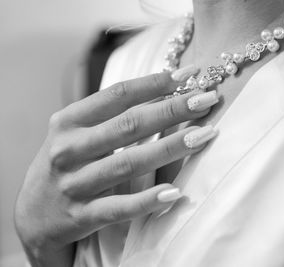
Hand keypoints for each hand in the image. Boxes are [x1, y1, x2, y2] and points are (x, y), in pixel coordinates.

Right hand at [14, 69, 218, 265]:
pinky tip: (175, 191)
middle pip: (129, 125)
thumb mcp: (78, 132)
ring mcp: (75, 183)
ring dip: (171, 147)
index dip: (155, 83)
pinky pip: (119, 207)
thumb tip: (165, 92)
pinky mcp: (81, 216)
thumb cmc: (66, 163)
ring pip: (129, 162)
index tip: (188, 75)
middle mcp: (69, 149)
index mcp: (69, 121)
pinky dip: (147, 200)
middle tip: (207, 99)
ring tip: (205, 135)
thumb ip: (111, 115)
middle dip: (172, 109)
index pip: (118, 95)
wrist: (33, 212)